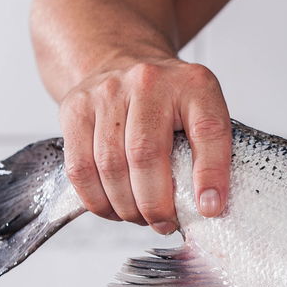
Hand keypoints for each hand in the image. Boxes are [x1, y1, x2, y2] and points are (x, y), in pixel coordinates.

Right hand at [57, 57, 231, 233]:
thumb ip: (210, 152)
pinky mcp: (75, 109)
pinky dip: (96, 199)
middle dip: (155, 203)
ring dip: (125, 206)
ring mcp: (107, 92)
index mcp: (194, 84)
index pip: (208, 130)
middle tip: (165, 224)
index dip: (210, 174)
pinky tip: (113, 208)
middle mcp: (148, 81)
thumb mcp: (202, 112)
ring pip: (109, 165)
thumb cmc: (169, 101)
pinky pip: (80, 168)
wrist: (122, 62)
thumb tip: (206, 208)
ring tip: (140, 218)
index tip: (209, 209)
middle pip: (146, 154)